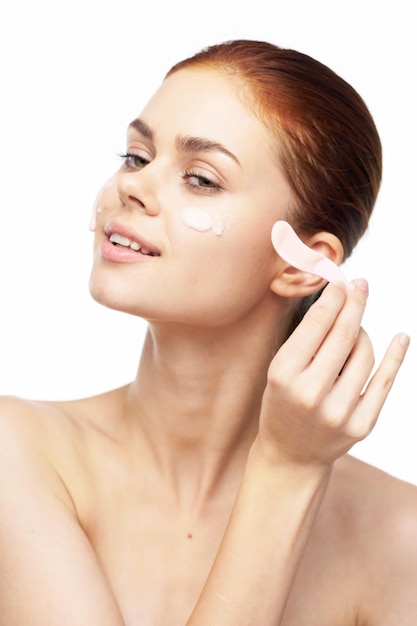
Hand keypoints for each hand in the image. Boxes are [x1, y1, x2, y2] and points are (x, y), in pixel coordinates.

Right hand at [257, 279, 408, 467]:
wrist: (291, 455)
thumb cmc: (283, 404)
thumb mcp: (279, 371)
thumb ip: (306, 339)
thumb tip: (338, 298)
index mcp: (284, 375)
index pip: (317, 324)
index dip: (334, 297)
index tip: (342, 282)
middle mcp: (311, 393)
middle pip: (344, 334)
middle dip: (355, 303)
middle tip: (361, 285)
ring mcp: (339, 412)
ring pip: (365, 354)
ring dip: (363, 333)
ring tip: (354, 331)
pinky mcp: (361, 425)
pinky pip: (384, 382)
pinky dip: (395, 357)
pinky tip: (401, 338)